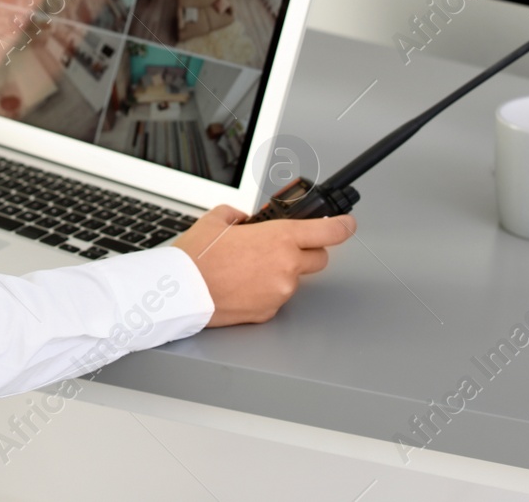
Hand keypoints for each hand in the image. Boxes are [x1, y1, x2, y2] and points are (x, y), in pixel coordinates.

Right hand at [171, 205, 354, 326]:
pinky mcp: (268, 312)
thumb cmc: (196, 257)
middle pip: (318, 259)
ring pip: (292, 280)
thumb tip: (242, 221)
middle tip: (282, 248)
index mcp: (280, 238)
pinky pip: (275, 298)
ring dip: (278, 273)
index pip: (328, 232)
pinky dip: (264, 291)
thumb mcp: (216, 220)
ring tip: (246, 269)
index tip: (348, 224)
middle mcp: (286, 267)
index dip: (343, 227)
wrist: (180, 291)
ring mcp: (279, 292)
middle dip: (306, 251)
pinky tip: (241, 285)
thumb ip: (237, 216)